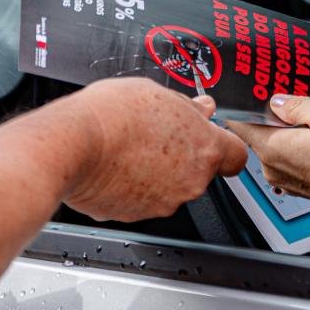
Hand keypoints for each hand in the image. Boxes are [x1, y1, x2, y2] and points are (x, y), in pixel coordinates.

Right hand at [62, 79, 246, 221]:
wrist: (72, 145)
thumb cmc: (112, 115)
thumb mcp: (157, 93)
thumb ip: (187, 106)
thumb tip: (201, 109)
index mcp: (204, 148)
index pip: (236, 156)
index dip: (225, 147)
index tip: (214, 140)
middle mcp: (191, 181)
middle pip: (200, 170)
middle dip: (183, 155)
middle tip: (157, 134)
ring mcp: (164, 202)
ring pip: (170, 186)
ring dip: (157, 171)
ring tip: (129, 147)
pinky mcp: (136, 216)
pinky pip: (141, 199)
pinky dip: (133, 186)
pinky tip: (116, 165)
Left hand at [229, 85, 309, 274]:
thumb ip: (295, 103)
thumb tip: (276, 101)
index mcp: (272, 147)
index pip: (237, 121)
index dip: (245, 101)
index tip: (257, 88)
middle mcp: (273, 166)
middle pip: (263, 128)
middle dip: (282, 107)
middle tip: (302, 91)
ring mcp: (287, 177)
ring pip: (284, 138)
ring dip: (300, 120)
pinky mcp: (303, 183)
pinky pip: (297, 152)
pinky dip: (309, 136)